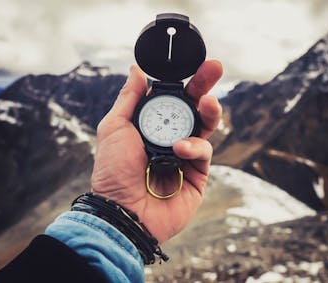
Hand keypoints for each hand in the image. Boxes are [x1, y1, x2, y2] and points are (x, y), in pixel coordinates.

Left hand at [91, 61, 222, 242]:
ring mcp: (185, 156)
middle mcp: (170, 137)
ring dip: (209, 111)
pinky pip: (204, 152)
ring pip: (205, 127)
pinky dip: (194, 147)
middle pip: (193, 107)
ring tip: (208, 102)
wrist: (122, 211)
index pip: (172, 97)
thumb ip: (130, 97)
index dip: (184, 81)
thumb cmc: (113, 171)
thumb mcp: (114, 127)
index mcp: (150, 125)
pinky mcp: (197, 174)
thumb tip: (136, 70)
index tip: (196, 65)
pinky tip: (180, 149)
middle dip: (204, 86)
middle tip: (214, 68)